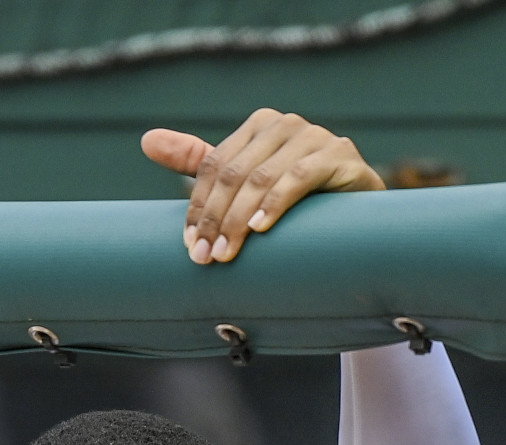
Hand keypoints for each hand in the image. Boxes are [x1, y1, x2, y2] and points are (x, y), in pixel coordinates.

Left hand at [142, 110, 384, 265]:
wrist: (360, 223)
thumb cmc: (299, 204)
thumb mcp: (244, 183)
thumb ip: (199, 161)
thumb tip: (146, 139)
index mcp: (260, 127)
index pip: (215, 165)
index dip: (198, 206)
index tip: (189, 246)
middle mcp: (286, 125)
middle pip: (236, 172)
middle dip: (215, 219)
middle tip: (205, 258)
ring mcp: (317, 137)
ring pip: (263, 177)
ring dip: (239, 219)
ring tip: (227, 254)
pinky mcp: (343, 156)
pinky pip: (301, 176)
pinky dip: (277, 202)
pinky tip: (261, 228)